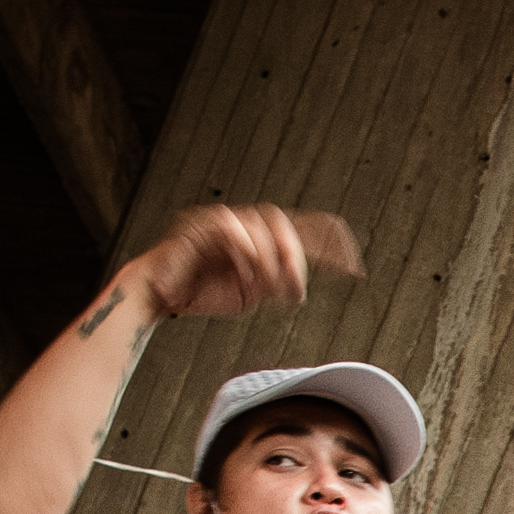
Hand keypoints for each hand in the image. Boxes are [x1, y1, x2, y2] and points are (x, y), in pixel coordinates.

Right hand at [143, 201, 360, 321]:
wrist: (158, 294)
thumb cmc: (202, 291)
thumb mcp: (251, 291)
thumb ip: (276, 282)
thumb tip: (299, 283)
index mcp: (258, 234)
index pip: (300, 227)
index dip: (329, 240)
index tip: (355, 266)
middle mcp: (241, 221)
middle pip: (283, 222)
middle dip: (296, 256)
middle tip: (294, 289)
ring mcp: (220, 219)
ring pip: (261, 224)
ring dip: (271, 259)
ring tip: (266, 289)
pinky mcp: (198, 225)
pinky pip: (230, 228)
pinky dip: (245, 252)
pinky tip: (247, 278)